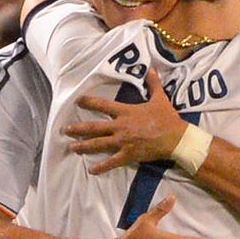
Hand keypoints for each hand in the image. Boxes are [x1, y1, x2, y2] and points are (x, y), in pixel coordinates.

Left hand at [62, 68, 188, 173]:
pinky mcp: (128, 155)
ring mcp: (123, 142)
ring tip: (71, 147)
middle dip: (77, 128)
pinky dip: (101, 166)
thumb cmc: (167, 118)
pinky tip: (91, 170)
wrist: (176, 138)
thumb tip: (152, 69)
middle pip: (94, 127)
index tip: (77, 101)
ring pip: (98, 144)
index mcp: (126, 112)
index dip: (89, 102)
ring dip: (83, 146)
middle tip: (64, 129)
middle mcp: (120, 126)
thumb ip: (153, 84)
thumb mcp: (160, 98)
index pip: (103, 105)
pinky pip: (111, 162)